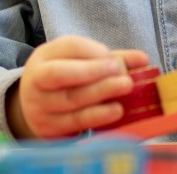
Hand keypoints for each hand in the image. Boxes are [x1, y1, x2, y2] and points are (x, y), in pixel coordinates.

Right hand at [7, 36, 148, 138]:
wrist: (34, 106)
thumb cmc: (65, 78)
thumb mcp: (80, 62)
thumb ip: (112, 58)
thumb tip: (142, 60)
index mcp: (44, 57)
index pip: (68, 47)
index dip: (93, 52)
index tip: (114, 59)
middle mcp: (35, 81)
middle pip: (62, 74)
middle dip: (94, 73)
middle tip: (123, 76)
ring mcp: (39, 107)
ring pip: (69, 100)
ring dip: (101, 96)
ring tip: (125, 90)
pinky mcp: (48, 128)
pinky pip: (73, 123)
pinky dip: (97, 117)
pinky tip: (115, 111)